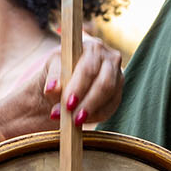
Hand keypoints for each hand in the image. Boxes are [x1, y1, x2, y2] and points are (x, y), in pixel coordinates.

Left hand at [5, 36, 123, 134]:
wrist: (65, 81)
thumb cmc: (59, 70)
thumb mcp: (51, 69)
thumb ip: (53, 77)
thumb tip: (52, 89)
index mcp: (93, 47)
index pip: (89, 69)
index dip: (79, 88)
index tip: (68, 104)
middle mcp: (111, 59)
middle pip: (104, 84)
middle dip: (88, 103)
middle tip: (73, 119)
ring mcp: (118, 76)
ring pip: (110, 97)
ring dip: (91, 112)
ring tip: (74, 122)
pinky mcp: (118, 92)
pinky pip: (111, 108)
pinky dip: (95, 117)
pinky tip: (81, 121)